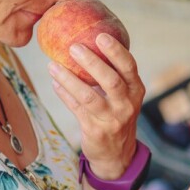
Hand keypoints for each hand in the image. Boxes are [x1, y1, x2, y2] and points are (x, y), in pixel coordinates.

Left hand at [49, 34, 144, 179]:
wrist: (117, 154)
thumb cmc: (117, 114)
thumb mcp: (124, 96)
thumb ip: (113, 74)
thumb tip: (89, 41)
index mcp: (136, 90)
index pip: (129, 66)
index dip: (116, 51)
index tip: (101, 36)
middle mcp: (127, 104)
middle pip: (111, 80)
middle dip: (92, 62)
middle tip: (73, 47)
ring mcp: (112, 119)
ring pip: (89, 96)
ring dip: (69, 79)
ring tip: (52, 65)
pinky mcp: (95, 131)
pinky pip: (76, 109)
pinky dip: (64, 94)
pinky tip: (55, 83)